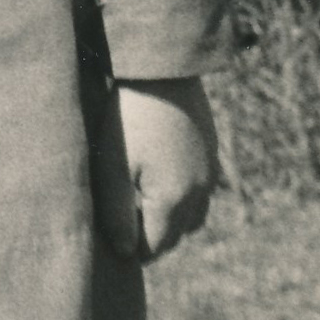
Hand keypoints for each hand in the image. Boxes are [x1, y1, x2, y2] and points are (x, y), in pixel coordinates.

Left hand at [91, 77, 219, 262]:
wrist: (162, 66)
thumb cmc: (129, 115)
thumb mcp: (113, 164)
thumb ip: (116, 214)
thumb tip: (125, 253)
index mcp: (175, 200)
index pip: (154, 248)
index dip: (129, 248)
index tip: (108, 233)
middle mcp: (200, 192)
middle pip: (174, 235)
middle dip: (148, 233)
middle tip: (118, 214)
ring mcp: (210, 172)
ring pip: (191, 216)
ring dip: (167, 217)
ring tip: (137, 196)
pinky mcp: (211, 152)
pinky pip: (199, 190)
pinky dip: (180, 195)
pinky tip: (156, 172)